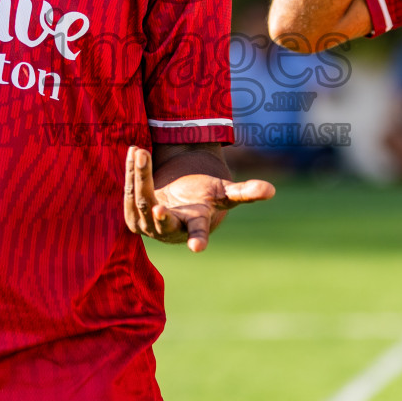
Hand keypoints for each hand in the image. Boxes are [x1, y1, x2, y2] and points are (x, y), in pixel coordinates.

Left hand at [122, 146, 273, 251]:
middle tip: (156, 205)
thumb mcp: (225, 193)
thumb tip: (272, 190)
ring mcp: (148, 225)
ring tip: (141, 152)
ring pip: (140, 201)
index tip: (198, 249)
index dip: (198, 240)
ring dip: (140, 176)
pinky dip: (132, 173)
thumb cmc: (205, 196)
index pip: (198, 234)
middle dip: (158, 212)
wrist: (178, 200)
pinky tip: (134, 153)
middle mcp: (170, 229)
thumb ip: (246, 192)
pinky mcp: (132, 216)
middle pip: (161, 219)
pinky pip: (129, 194)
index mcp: (195, 224)